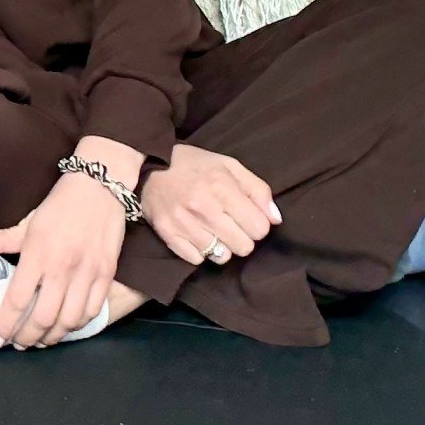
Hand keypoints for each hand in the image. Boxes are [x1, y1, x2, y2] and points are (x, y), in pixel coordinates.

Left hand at [0, 170, 127, 348]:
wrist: (99, 186)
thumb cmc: (59, 205)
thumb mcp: (27, 222)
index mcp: (37, 253)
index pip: (17, 299)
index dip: (5, 324)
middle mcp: (62, 267)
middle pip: (43, 318)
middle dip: (28, 337)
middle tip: (18, 344)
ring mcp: (87, 273)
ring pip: (69, 320)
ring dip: (53, 337)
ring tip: (41, 340)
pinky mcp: (107, 274)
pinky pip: (92, 311)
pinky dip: (77, 325)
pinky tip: (66, 326)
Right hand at [140, 143, 278, 265]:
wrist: (148, 165)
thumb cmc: (193, 165)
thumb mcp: (229, 166)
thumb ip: (257, 190)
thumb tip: (275, 219)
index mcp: (222, 187)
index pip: (260, 228)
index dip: (257, 224)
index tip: (246, 217)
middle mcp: (204, 207)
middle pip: (244, 247)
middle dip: (242, 237)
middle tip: (230, 224)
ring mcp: (184, 223)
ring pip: (222, 257)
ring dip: (221, 246)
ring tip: (212, 230)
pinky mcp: (167, 234)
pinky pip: (197, 260)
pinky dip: (199, 251)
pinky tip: (196, 234)